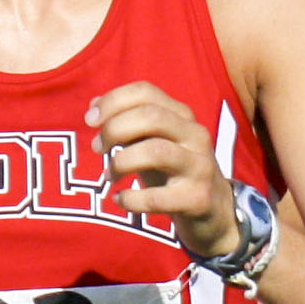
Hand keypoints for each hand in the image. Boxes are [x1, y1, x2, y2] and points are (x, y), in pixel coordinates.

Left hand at [91, 80, 232, 255]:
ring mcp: (199, 166)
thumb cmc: (173, 171)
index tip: (90, 120)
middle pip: (151, 116)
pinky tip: (120, 200)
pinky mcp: (197, 198)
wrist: (214, 211)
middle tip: (97, 148)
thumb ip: (127, 121)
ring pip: (155, 151)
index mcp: (182, 115)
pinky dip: (130, 199)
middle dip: (114, 129)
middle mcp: (195, 135)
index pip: (146, 91)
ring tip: (110, 176)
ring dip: (121, 162)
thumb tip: (95, 104)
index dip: (113, 101)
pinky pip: (157, 197)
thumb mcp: (153, 140)